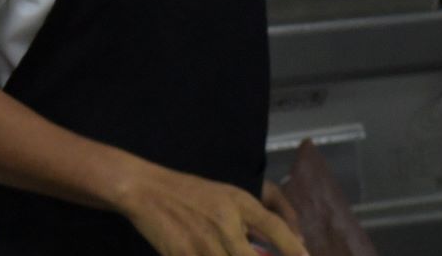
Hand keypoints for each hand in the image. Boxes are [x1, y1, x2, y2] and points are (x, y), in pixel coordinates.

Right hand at [112, 162, 308, 255]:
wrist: (148, 190)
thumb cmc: (190, 194)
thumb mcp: (225, 198)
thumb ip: (248, 223)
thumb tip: (269, 251)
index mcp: (238, 203)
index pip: (274, 227)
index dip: (293, 247)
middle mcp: (226, 223)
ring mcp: (204, 242)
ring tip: (228, 254)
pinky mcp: (184, 254)